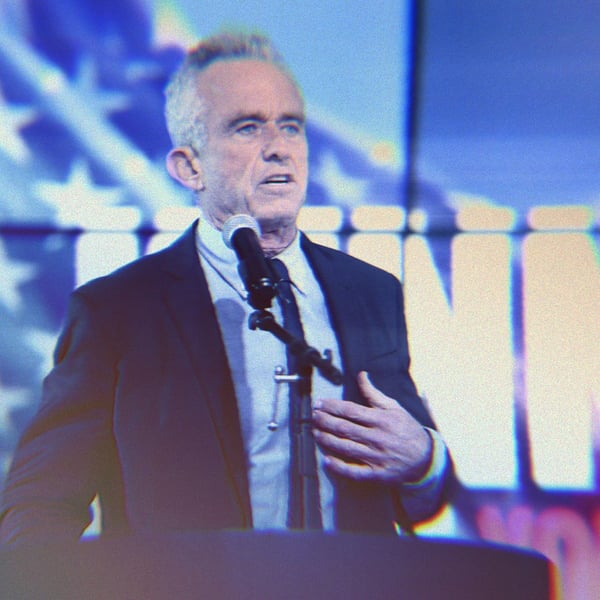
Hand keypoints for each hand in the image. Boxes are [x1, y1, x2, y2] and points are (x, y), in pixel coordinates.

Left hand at [312, 371, 431, 484]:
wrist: (426, 458)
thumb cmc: (407, 429)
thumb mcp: (395, 407)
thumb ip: (374, 393)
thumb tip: (361, 375)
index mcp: (381, 419)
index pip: (351, 410)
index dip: (332, 406)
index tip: (319, 403)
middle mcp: (378, 437)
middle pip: (345, 428)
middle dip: (325, 421)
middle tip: (313, 416)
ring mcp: (377, 457)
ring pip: (346, 448)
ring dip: (328, 440)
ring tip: (315, 432)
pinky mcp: (377, 474)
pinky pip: (355, 472)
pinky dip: (340, 467)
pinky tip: (327, 460)